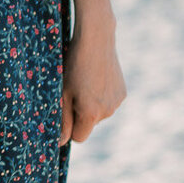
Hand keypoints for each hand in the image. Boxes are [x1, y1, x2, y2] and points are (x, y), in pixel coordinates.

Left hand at [60, 27, 125, 145]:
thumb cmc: (73, 65)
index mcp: (91, 113)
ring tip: (85, 81)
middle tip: (73, 90)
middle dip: (80, 114)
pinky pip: (108, 103)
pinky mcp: (123, 93)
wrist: (96, 40)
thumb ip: (63, 120)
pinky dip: (101, 96)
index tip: (65, 112)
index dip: (69, 128)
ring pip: (99, 114)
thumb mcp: (63, 92)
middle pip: (88, 125)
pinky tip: (96, 78)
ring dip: (91, 104)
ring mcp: (117, 102)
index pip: (78, 138)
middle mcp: (107, 111)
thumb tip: (61, 143)